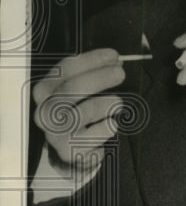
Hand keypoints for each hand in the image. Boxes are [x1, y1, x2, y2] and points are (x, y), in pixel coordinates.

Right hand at [32, 48, 125, 170]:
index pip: (65, 69)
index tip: (114, 55)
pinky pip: (95, 134)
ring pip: (85, 111)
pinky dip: (108, 126)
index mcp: (45, 91)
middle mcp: (45, 111)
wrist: (73, 149)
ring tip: (118, 103)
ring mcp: (55, 132)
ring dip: (107, 103)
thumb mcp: (81, 91)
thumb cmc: (79, 112)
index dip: (91, 60)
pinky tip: (112, 123)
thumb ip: (94, 74)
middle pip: (72, 88)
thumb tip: (116, 61)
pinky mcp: (68, 150)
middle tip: (120, 73)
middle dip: (100, 78)